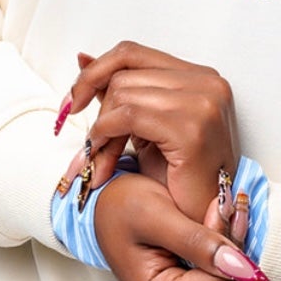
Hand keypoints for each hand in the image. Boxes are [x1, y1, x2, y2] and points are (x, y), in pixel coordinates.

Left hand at [61, 41, 238, 226]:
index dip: (95, 73)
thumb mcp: (146, 128)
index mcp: (202, 77)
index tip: (72, 103)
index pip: (132, 54)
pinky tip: (104, 162)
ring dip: (100, 132)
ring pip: (121, 94)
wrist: (203, 227)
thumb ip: (120, 93)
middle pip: (123, 74)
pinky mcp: (192, 127)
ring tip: (98, 163)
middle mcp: (208, 82)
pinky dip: (106, 137)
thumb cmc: (180, 183)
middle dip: (97, 112)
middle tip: (87, 149)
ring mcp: (203, 101)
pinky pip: (127, 116)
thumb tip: (82, 57)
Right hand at [94, 172, 264, 280]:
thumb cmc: (123, 207)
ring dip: (243, 275)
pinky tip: (223, 258)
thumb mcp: (157, 212)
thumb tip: (243, 268)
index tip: (215, 213)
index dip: (233, 246)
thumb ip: (199, 241)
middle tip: (221, 229)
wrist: (106, 211)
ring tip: (220, 241)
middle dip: (243, 268)